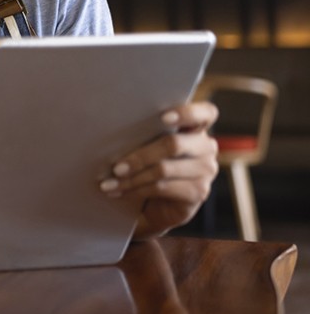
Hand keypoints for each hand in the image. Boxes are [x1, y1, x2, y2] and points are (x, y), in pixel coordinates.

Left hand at [101, 100, 219, 237]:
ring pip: (163, 169)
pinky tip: (118, 192)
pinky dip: (136, 190)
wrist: (157, 200)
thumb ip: (144, 131)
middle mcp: (206, 146)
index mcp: (196, 126)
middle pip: (173, 144)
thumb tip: (112, 125)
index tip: (163, 117)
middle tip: (115, 168)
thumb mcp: (148, 142)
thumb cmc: (148, 161)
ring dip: (131, 179)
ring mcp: (206, 170)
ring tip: (108, 184)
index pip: (204, 113)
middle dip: (140, 157)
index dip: (186, 113)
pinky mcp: (199, 191)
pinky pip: (163, 188)